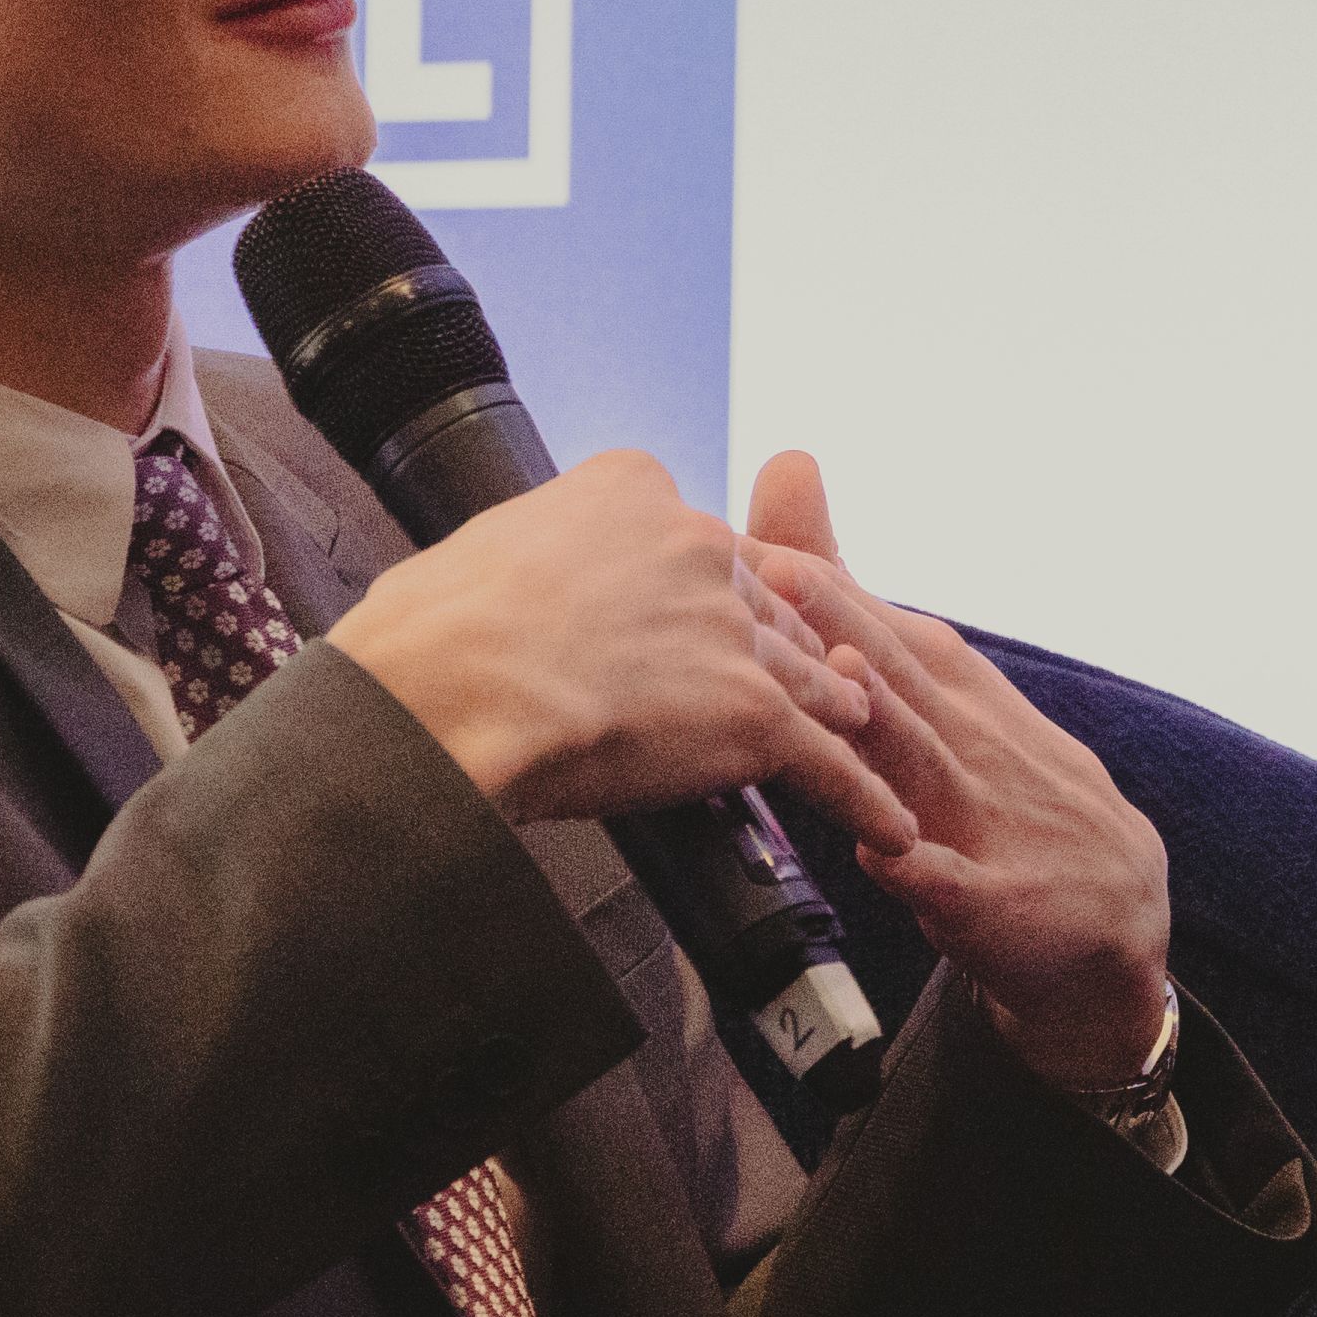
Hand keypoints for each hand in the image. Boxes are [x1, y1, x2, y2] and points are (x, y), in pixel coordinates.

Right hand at [329, 447, 904, 837]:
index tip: (699, 613)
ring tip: (869, 735)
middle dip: (776, 647)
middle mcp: (699, 549)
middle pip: (766, 604)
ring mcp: (733, 633)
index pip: (697, 539)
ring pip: (809, 675)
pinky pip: (828, 763)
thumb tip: (506, 584)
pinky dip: (863, 800)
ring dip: (838, 711)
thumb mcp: (482, 548)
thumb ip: (528, 554)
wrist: (438, 697)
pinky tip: (891, 825)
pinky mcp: (752, 716)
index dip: (702, 588)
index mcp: (631, 492)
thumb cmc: (425, 638)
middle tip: (793, 680)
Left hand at [744, 451, 1174, 1092]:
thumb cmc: (1009, 791)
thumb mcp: (947, 696)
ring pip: (927, 769)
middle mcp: (972, 744)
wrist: (1116, 908)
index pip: (883, 630)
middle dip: (843, 624)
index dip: (819, 584)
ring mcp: (988, 821)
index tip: (746, 540)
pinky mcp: (997, 903)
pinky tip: (890, 858)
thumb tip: (797, 495)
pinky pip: (957, 887)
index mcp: (956, 695)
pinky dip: (926, 871)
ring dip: (888, 726)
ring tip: (843, 684)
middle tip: (783, 573)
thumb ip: (863, 617)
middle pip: (901, 679)